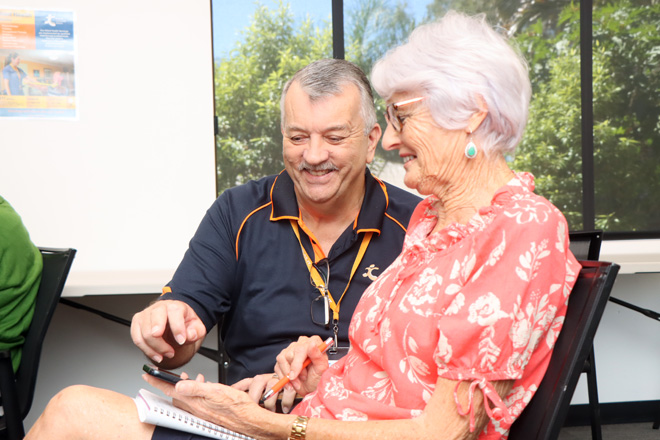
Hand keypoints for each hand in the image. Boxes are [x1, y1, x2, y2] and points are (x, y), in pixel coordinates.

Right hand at [131, 300, 205, 364]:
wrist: (173, 321)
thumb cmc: (183, 322)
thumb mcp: (196, 327)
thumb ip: (196, 332)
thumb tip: (190, 336)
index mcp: (174, 306)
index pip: (174, 312)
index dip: (177, 328)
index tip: (181, 340)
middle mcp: (158, 308)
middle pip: (155, 324)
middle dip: (162, 343)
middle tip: (171, 353)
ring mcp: (146, 314)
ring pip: (145, 334)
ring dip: (155, 349)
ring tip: (166, 354)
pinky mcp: (137, 323)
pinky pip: (137, 339)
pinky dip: (147, 350)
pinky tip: (156, 355)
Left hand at [144, 371, 260, 434]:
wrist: (250, 420)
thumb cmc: (237, 407)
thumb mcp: (217, 391)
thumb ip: (196, 388)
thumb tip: (179, 384)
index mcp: (195, 402)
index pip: (170, 390)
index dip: (157, 381)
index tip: (147, 375)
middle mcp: (195, 408)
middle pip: (175, 395)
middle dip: (170, 383)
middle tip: (167, 375)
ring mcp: (201, 412)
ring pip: (185, 398)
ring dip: (184, 387)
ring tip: (189, 378)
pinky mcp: (208, 413)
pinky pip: (195, 401)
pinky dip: (195, 392)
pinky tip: (204, 387)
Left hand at [233, 373, 298, 412]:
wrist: (302, 381)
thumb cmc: (281, 392)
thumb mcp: (267, 393)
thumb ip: (256, 396)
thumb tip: (243, 405)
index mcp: (260, 380)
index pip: (246, 382)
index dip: (238, 387)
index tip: (230, 393)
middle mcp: (268, 378)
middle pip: (257, 382)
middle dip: (255, 396)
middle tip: (254, 408)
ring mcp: (279, 379)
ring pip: (271, 387)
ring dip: (270, 402)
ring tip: (271, 411)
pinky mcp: (291, 382)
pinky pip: (287, 391)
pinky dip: (285, 402)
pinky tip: (285, 408)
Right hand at [274, 335, 328, 396]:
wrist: (311, 387)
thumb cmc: (318, 377)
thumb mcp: (322, 368)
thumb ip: (317, 356)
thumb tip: (312, 344)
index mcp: (313, 342)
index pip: (302, 347)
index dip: (297, 362)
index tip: (296, 374)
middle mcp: (301, 343)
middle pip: (290, 354)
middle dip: (295, 371)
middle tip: (302, 379)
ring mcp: (290, 350)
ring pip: (282, 360)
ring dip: (288, 375)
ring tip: (297, 382)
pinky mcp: (282, 358)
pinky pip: (277, 366)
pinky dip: (282, 377)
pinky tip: (290, 382)